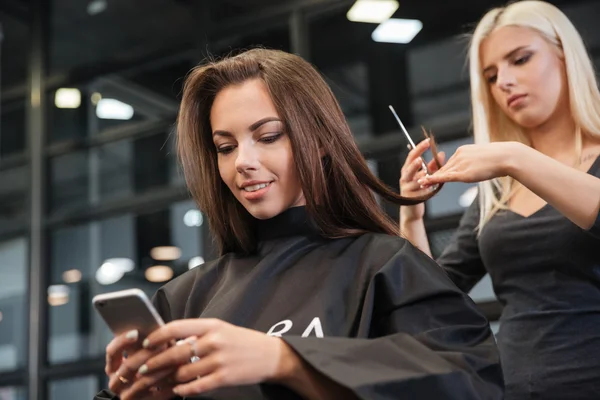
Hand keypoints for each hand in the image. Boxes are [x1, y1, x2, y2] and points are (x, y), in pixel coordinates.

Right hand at [105, 329, 175, 398]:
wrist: (157, 389)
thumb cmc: (152, 364)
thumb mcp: (146, 352)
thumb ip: (148, 342)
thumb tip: (158, 328)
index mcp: (113, 367)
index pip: (112, 352)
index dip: (122, 341)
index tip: (135, 332)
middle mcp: (116, 382)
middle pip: (128, 366)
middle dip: (147, 354)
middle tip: (163, 344)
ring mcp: (127, 395)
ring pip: (143, 382)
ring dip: (160, 369)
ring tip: (175, 359)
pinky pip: (156, 395)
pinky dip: (168, 384)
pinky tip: (178, 374)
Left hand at [121, 319, 294, 398]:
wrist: (271, 355)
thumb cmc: (242, 341)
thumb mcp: (221, 329)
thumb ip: (198, 333)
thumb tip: (170, 340)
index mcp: (211, 325)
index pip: (176, 327)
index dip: (157, 336)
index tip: (145, 343)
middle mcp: (214, 340)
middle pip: (175, 352)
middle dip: (154, 362)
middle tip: (142, 369)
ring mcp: (220, 360)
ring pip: (183, 371)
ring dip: (167, 379)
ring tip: (156, 383)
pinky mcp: (225, 377)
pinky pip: (196, 386)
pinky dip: (183, 389)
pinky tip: (177, 390)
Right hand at [399, 139, 445, 221]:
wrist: (412, 210)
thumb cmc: (419, 191)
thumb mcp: (426, 176)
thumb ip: (433, 166)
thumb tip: (442, 154)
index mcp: (408, 169)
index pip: (412, 155)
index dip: (420, 148)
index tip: (428, 141)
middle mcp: (405, 176)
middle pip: (410, 165)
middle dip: (416, 161)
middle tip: (421, 157)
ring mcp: (406, 186)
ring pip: (414, 179)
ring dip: (420, 174)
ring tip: (425, 170)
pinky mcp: (409, 196)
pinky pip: (418, 191)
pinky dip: (425, 188)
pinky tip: (430, 188)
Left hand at [418, 142, 514, 186]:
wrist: (506, 156)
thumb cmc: (500, 159)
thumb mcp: (483, 159)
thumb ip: (474, 163)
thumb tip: (474, 169)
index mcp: (464, 150)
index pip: (450, 162)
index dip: (441, 171)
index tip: (434, 176)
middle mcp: (459, 155)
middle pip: (443, 168)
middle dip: (433, 175)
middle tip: (422, 181)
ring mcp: (460, 163)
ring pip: (442, 172)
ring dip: (430, 179)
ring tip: (420, 184)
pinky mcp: (463, 172)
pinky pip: (445, 177)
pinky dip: (434, 180)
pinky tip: (426, 182)